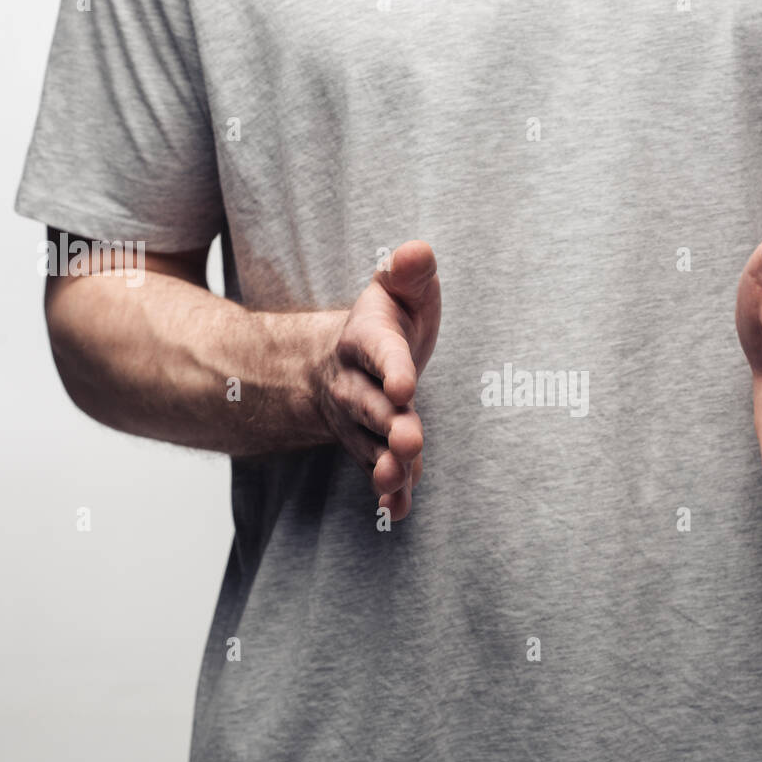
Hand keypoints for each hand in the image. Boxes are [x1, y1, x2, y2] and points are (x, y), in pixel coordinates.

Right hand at [316, 240, 440, 520]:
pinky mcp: (369, 447)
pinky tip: (398, 511)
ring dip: (385, 464)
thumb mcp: (398, 290)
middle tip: (410, 439)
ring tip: (398, 479)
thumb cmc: (387, 319)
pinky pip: (375, 470)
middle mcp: (354, 384)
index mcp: (365, 339)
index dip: (391, 367)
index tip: (405, 383)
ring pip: (369, 445)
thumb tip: (418, 250)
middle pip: (370, 407)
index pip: (378, 351)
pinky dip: (387, 492)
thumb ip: (410, 273)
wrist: (343, 360)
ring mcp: (358, 421)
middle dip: (389, 424)